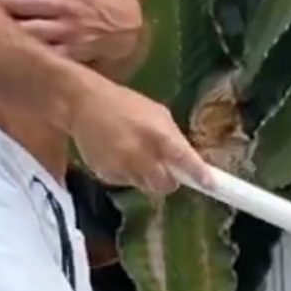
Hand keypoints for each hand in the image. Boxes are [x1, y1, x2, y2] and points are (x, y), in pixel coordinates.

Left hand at [0, 0, 142, 62]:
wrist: (130, 26)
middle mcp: (67, 6)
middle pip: (28, 4)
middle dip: (4, 3)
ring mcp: (68, 31)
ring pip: (33, 30)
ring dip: (11, 29)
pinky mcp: (71, 51)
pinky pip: (46, 54)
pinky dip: (30, 55)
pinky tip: (12, 54)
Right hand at [68, 75, 213, 196]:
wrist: (81, 104)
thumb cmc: (124, 105)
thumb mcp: (156, 114)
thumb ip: (173, 139)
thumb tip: (189, 163)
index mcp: (158, 134)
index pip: (183, 159)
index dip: (198, 173)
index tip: (209, 184)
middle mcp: (142, 154)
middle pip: (165, 185)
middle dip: (167, 179)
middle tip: (162, 167)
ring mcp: (122, 167)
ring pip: (145, 186)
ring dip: (145, 176)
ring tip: (134, 154)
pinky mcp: (106, 175)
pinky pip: (125, 183)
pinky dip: (126, 174)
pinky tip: (117, 155)